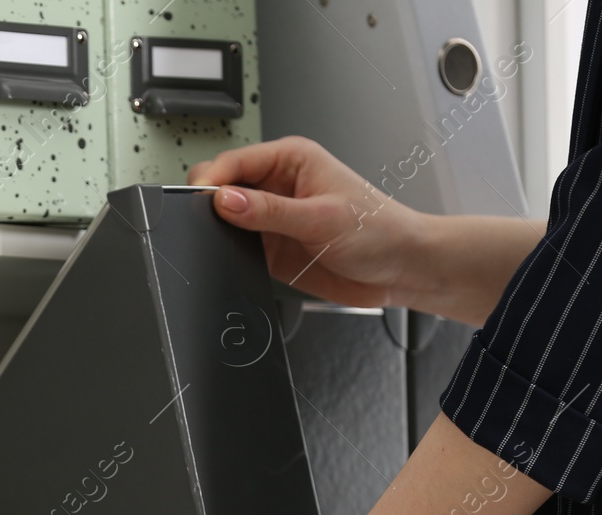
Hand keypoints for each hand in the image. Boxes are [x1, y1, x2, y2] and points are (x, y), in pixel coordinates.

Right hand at [187, 136, 426, 308]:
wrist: (400, 268)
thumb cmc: (379, 230)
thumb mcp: (322, 217)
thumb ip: (269, 211)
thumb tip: (224, 201)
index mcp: (291, 160)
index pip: (235, 161)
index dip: (213, 181)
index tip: (201, 202)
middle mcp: (278, 185)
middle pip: (223, 187)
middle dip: (210, 204)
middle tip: (212, 224)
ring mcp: (272, 218)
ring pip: (225, 218)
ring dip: (219, 230)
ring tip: (225, 242)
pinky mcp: (271, 247)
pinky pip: (236, 246)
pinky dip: (228, 252)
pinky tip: (235, 258)